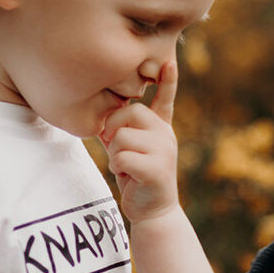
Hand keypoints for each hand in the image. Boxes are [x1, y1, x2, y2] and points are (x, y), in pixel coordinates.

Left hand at [102, 61, 180, 222]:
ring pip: (122, 137)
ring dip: (115, 154)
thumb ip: (120, 131)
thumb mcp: (128, 149)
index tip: (169, 62)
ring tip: (126, 167)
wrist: (153, 211)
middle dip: (115, 130)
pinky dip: (118, 168)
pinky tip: (128, 177)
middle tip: (119, 149)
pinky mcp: (157, 168)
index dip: (168, 80)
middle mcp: (166, 134)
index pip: (166, 98)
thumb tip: (104, 118)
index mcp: (161, 127)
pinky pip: (122, 157)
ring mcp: (164, 150)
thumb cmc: (136, 176)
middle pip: (130, 112)